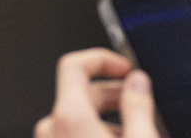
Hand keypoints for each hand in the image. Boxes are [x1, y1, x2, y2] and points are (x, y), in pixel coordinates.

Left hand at [34, 49, 160, 137]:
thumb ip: (138, 107)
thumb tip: (137, 83)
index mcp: (69, 117)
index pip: (74, 65)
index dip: (102, 60)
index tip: (124, 68)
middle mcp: (51, 129)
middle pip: (80, 93)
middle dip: (113, 93)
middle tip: (138, 100)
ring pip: (78, 118)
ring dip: (106, 119)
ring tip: (134, 131)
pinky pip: (72, 136)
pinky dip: (94, 135)